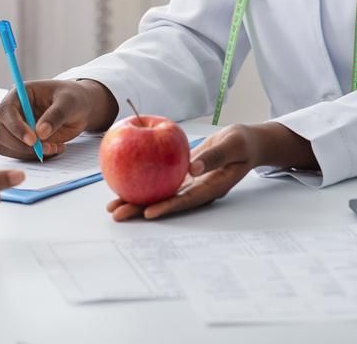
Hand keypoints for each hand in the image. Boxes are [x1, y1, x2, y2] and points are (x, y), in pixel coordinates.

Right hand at [0, 79, 117, 159]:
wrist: (79, 109)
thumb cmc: (73, 99)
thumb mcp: (69, 102)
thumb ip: (55, 115)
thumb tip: (41, 132)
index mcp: (19, 94)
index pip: (5, 110)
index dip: (15, 126)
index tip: (33, 140)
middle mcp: (12, 111)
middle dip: (20, 144)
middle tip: (45, 148)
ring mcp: (14, 127)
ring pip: (4, 146)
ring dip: (28, 153)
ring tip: (54, 147)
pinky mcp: (20, 141)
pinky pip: (17, 154)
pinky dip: (33, 157)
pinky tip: (53, 149)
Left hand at [107, 124, 262, 220]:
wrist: (243, 142)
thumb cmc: (241, 143)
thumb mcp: (232, 146)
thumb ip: (214, 157)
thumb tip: (192, 169)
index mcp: (211, 187)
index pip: (186, 200)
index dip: (167, 207)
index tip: (148, 212)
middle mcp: (197, 189)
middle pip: (167, 202)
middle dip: (141, 210)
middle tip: (118, 214)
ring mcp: (188, 184)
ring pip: (160, 194)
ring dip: (137, 200)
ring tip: (113, 206)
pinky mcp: (182, 175)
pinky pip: (160, 179)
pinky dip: (143, 181)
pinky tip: (124, 181)